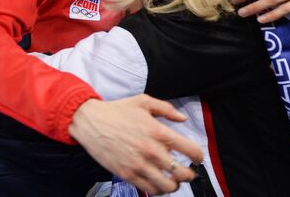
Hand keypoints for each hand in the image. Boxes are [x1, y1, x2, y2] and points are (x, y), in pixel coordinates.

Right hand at [69, 95, 202, 194]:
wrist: (91, 122)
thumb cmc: (117, 111)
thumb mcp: (143, 101)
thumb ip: (166, 109)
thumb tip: (182, 119)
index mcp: (159, 132)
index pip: (190, 150)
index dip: (198, 156)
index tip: (197, 158)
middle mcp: (152, 151)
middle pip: (182, 173)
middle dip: (190, 174)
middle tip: (188, 171)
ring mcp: (140, 165)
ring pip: (168, 186)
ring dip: (175, 185)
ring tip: (173, 180)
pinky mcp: (128, 175)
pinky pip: (150, 190)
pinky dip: (158, 190)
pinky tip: (158, 184)